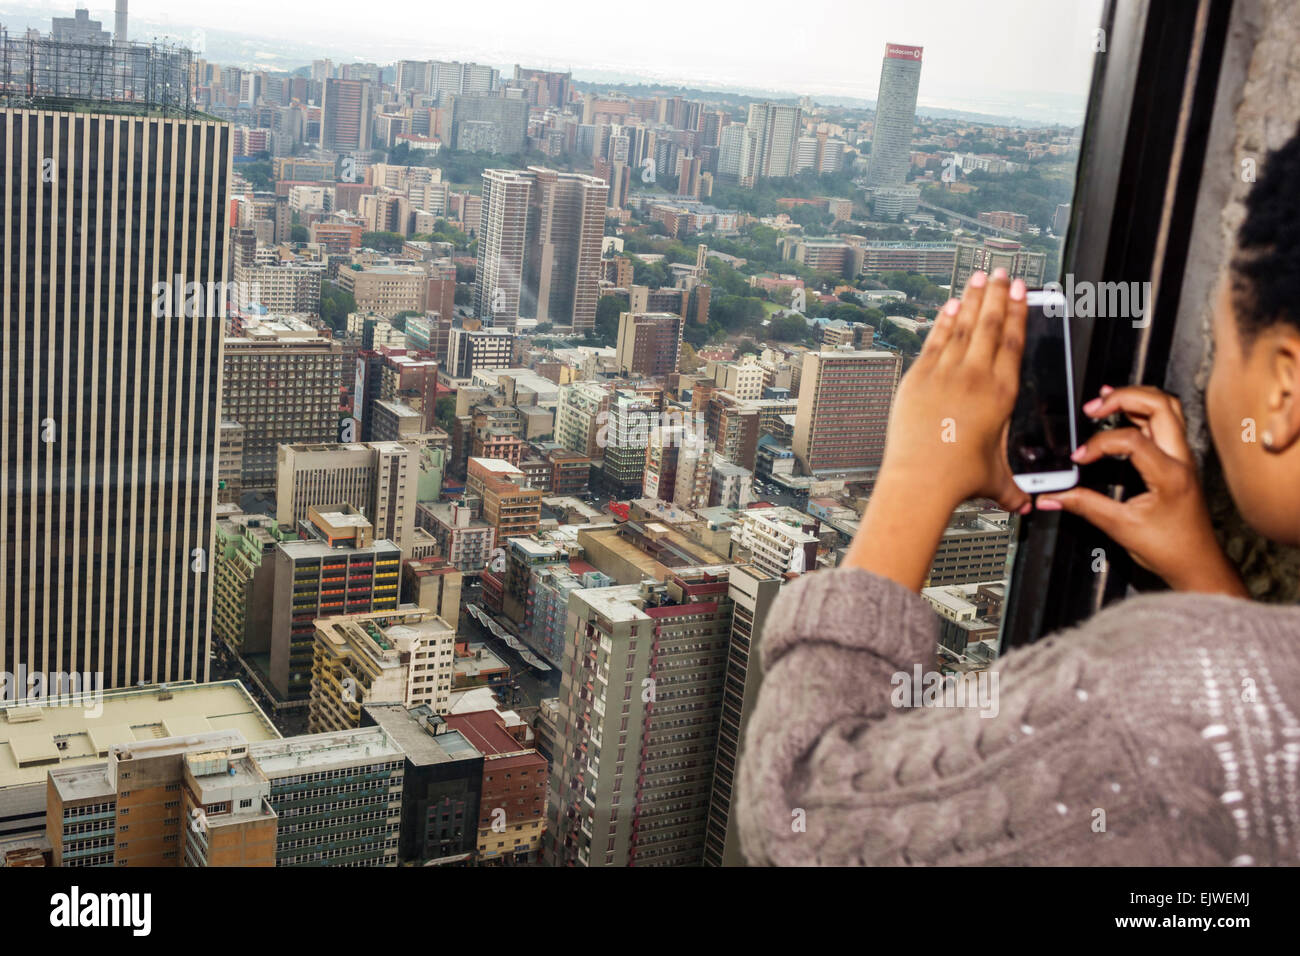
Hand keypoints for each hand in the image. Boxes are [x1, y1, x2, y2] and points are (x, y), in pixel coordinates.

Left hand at [846, 269, 1029, 591]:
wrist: (921, 482)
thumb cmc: (958, 480)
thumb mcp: (995, 481)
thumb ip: (1013, 488)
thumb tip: (1025, 503)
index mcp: (1001, 394)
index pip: (1013, 342)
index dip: (1018, 312)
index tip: (1021, 291)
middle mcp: (975, 377)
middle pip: (989, 325)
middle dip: (997, 295)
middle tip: (1002, 272)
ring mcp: (945, 375)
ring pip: (962, 325)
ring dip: (971, 299)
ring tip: (978, 277)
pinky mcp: (918, 380)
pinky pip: (934, 341)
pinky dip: (943, 321)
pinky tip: (949, 306)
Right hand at [1037, 385, 1247, 596]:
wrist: (1197, 563)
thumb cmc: (1171, 549)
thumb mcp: (1120, 527)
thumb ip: (1084, 505)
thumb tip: (1054, 496)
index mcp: (1169, 474)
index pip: (1131, 439)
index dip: (1099, 444)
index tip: (1080, 458)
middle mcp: (1181, 459)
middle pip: (1159, 404)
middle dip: (1122, 397)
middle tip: (1093, 408)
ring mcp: (1182, 456)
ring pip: (1166, 407)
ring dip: (1135, 398)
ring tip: (1104, 401)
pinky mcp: (1178, 460)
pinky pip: (1164, 422)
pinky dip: (1141, 411)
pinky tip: (1120, 413)